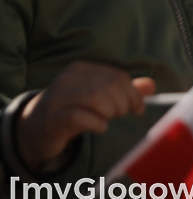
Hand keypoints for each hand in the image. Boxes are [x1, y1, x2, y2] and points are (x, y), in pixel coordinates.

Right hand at [17, 61, 154, 172]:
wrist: (35, 129)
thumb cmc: (73, 110)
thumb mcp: (100, 97)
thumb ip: (125, 90)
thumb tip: (151, 86)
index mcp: (82, 69)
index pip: (117, 76)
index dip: (133, 93)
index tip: (138, 108)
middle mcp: (68, 79)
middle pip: (108, 86)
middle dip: (122, 103)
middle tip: (120, 115)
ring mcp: (57, 98)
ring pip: (94, 97)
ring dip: (109, 112)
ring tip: (108, 119)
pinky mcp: (51, 119)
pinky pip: (77, 116)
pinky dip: (95, 122)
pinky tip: (100, 127)